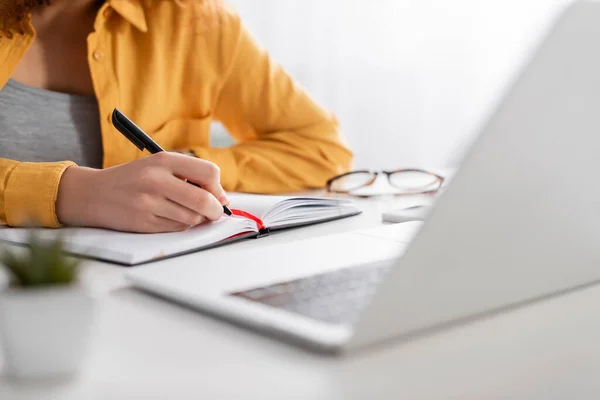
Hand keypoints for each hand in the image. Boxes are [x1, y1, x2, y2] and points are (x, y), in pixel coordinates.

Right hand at [56, 153, 228, 232]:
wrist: (93, 194)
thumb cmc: (133, 179)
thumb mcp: (158, 166)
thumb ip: (190, 176)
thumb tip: (223, 199)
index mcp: (163, 160)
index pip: (209, 172)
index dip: (218, 187)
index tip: (216, 194)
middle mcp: (156, 180)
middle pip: (203, 200)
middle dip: (215, 210)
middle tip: (215, 212)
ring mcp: (148, 203)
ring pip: (192, 218)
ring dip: (198, 220)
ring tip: (188, 212)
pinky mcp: (143, 223)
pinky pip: (177, 228)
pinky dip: (182, 226)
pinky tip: (171, 217)